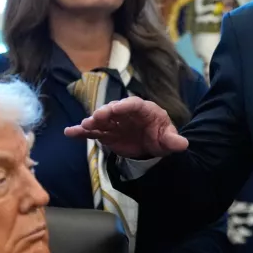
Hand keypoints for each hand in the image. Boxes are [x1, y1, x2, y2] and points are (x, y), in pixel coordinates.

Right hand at [64, 96, 187, 158]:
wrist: (152, 146)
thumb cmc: (161, 137)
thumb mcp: (168, 139)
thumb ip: (173, 141)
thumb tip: (183, 144)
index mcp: (143, 109)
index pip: (133, 105)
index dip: (124, 106)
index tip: (116, 108)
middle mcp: (125, 113)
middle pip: (113, 110)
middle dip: (105, 113)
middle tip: (96, 118)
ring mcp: (114, 123)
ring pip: (101, 120)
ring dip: (92, 122)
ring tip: (84, 126)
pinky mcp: (106, 133)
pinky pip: (92, 131)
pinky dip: (81, 132)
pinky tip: (69, 132)